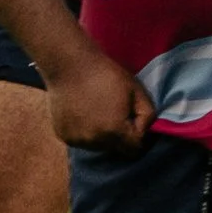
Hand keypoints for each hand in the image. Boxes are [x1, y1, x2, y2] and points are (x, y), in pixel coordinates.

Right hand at [45, 39, 155, 154]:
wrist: (68, 63)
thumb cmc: (104, 73)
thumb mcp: (135, 89)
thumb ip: (148, 114)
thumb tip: (148, 131)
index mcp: (115, 132)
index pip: (135, 149)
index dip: (138, 135)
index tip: (133, 119)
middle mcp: (95, 141)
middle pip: (115, 148)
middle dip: (119, 135)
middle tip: (114, 112)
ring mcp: (76, 139)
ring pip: (97, 145)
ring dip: (100, 134)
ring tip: (95, 111)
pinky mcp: (63, 134)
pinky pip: (80, 139)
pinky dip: (83, 130)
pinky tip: (81, 112)